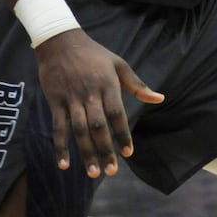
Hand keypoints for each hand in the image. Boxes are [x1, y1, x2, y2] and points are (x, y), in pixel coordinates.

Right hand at [35, 29, 163, 177]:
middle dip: (106, 150)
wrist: (61, 43)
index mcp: (108, 85)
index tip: (128, 152)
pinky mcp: (56, 103)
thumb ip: (138, 85)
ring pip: (79, 131)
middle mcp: (90, 94)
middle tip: (111, 172)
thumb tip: (160, 98)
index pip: (117, 114)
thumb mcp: (120, 65)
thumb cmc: (95, 54)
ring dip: (86, 153)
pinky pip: (58, 128)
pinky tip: (64, 165)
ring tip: (93, 173)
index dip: (123, 134)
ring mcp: (71, 99)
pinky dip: (60, 147)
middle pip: (98, 126)